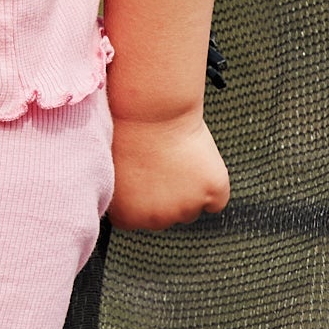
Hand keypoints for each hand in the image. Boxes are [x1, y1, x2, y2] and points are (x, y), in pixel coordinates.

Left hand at [107, 106, 228, 230]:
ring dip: (190, 190)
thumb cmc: (126, 130)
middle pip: (169, 216)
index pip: (141, 219)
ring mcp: (186, 208)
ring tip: (178, 158)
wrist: (150, 108)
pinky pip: (217, 199)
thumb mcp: (111, 170)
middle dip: (168, 194)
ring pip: (193, 208)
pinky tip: (199, 162)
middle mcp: (156, 220)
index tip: (145, 175)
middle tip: (163, 164)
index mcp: (127, 217)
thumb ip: (124, 195)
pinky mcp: (212, 193)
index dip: (145, 195)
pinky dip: (213, 183)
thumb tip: (134, 198)